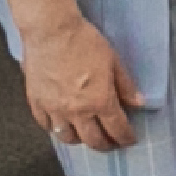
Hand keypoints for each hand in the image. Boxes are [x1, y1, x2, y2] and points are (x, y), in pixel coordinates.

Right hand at [11, 11, 144, 152]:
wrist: (51, 30)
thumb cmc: (84, 41)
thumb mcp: (113, 60)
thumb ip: (125, 85)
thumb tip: (138, 103)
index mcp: (100, 101)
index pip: (117, 129)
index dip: (126, 138)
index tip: (129, 140)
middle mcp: (78, 112)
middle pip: (93, 140)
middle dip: (105, 145)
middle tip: (110, 143)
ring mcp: (55, 109)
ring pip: (67, 138)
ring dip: (79, 140)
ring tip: (84, 135)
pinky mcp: (37, 102)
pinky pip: (45, 125)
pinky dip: (54, 129)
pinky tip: (59, 125)